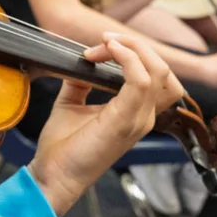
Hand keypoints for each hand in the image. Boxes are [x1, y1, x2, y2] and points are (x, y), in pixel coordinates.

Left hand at [28, 34, 183, 215]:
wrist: (53, 174)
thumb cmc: (64, 146)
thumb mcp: (72, 103)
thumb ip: (80, 82)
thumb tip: (79, 61)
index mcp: (135, 112)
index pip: (156, 75)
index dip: (133, 53)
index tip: (99, 47)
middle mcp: (143, 116)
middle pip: (163, 70)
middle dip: (136, 45)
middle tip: (105, 41)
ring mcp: (137, 119)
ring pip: (158, 71)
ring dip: (132, 48)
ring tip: (106, 44)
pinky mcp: (125, 121)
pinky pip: (140, 81)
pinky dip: (128, 59)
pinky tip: (108, 52)